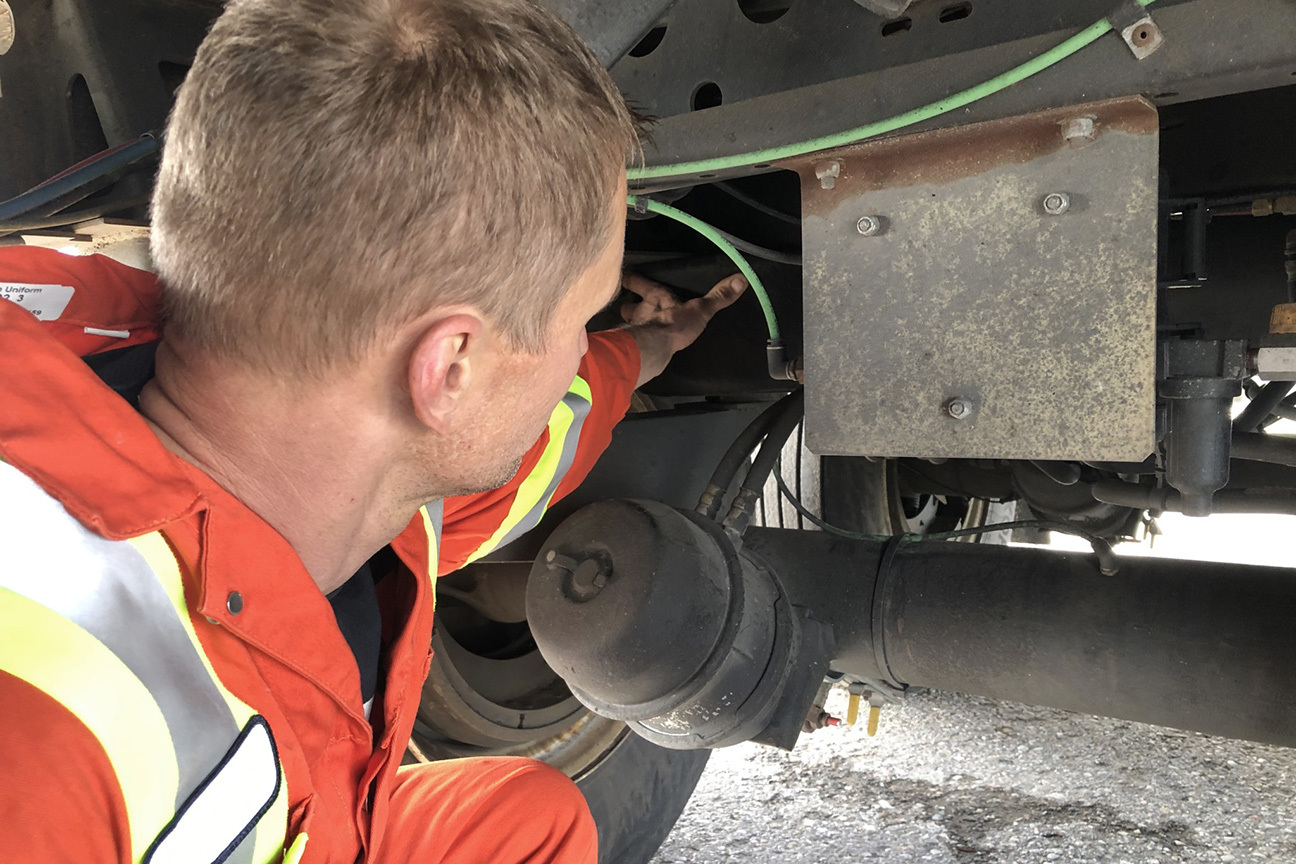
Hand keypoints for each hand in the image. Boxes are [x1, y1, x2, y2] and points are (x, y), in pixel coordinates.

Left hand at [621, 272, 747, 386]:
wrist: (655, 350)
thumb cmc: (675, 325)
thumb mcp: (700, 310)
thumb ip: (718, 297)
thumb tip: (741, 279)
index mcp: (654, 296)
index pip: (634, 281)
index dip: (631, 278)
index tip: (628, 276)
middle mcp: (640, 311)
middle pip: (626, 305)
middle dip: (628, 305)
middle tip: (632, 306)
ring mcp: (634, 330)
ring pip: (626, 324)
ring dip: (630, 325)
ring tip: (638, 329)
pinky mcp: (633, 348)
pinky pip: (631, 344)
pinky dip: (633, 345)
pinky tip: (640, 349)